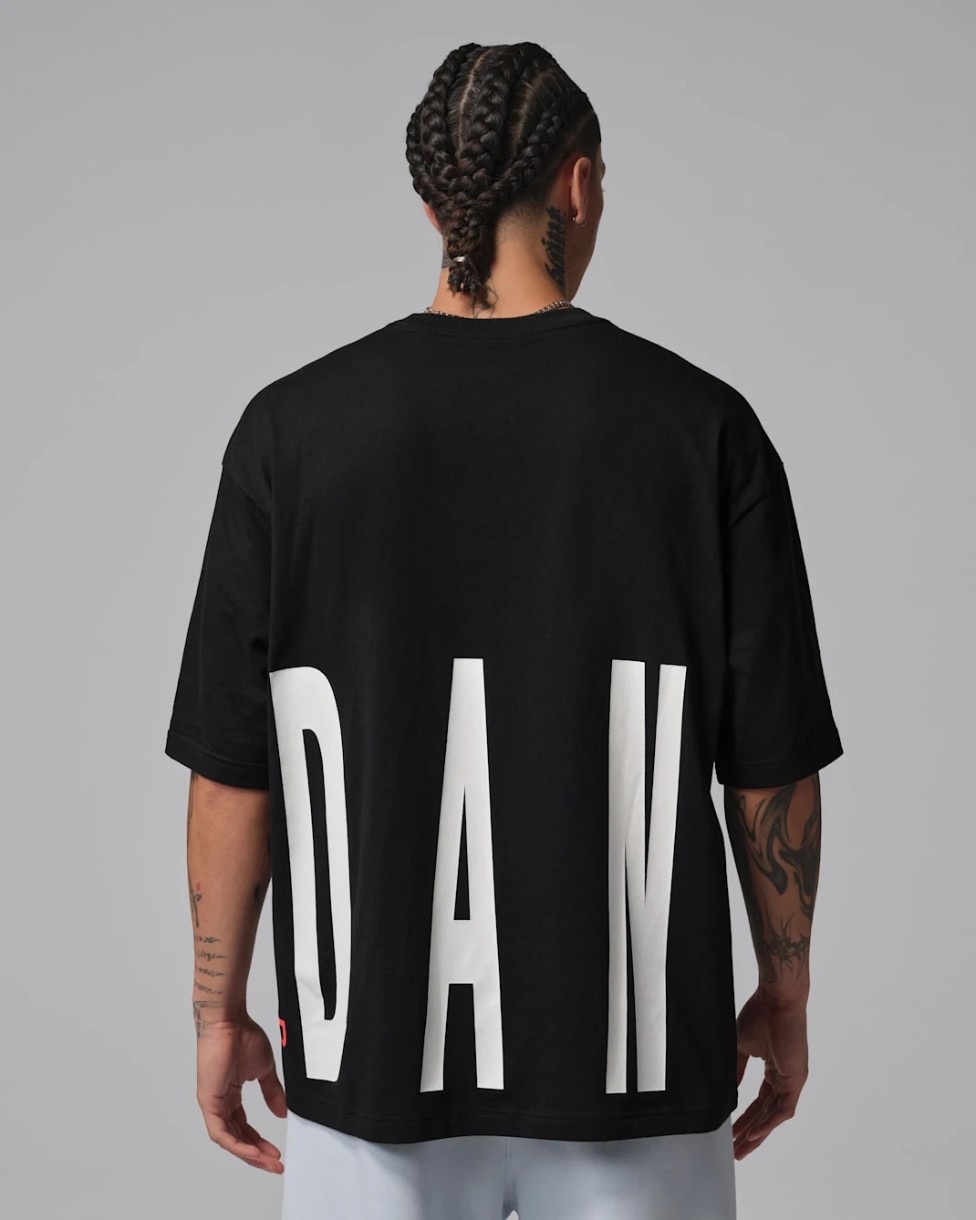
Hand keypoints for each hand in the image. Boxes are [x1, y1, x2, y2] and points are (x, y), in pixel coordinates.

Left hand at [196, 1012, 287, 1172]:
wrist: (229, 1022)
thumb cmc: (243, 1037)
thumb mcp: (264, 1070)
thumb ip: (272, 1092)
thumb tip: (281, 1113)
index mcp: (231, 1096)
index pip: (244, 1127)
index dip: (260, 1142)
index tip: (276, 1151)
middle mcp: (220, 1103)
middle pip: (238, 1138)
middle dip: (257, 1154)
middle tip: (275, 1164)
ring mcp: (213, 1104)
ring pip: (229, 1140)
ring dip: (249, 1153)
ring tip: (268, 1161)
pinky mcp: (208, 1102)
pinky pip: (221, 1133)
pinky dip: (237, 1144)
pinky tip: (252, 1151)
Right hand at [732, 987, 808, 1159]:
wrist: (776, 1000)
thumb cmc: (761, 1015)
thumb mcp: (741, 1046)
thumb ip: (737, 1070)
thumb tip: (728, 1090)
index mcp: (773, 1069)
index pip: (759, 1101)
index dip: (746, 1118)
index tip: (732, 1131)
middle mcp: (784, 1078)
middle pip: (766, 1113)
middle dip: (750, 1133)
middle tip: (736, 1150)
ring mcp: (792, 1080)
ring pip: (774, 1116)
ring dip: (758, 1134)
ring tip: (742, 1149)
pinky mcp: (796, 1079)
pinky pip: (782, 1109)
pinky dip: (768, 1123)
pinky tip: (755, 1134)